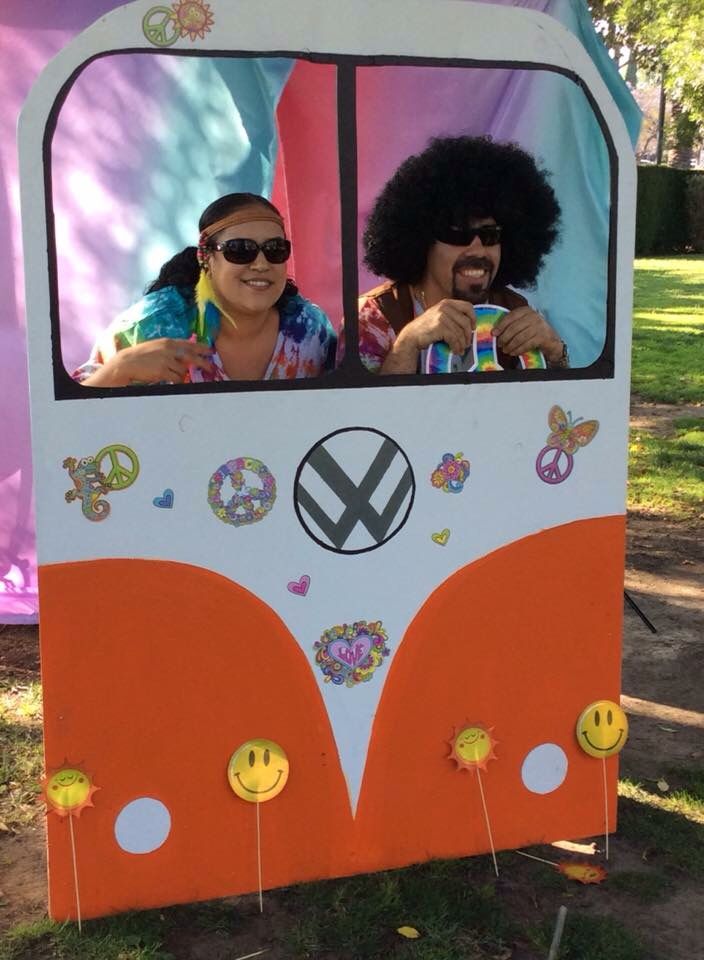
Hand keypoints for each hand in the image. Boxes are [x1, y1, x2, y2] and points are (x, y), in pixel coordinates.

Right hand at [81, 338, 213, 385]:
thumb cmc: (140, 356)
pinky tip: (170, 381)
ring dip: (180, 375)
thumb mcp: (156, 347)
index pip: (189, 344)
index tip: (209, 351)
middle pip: (192, 357)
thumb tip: (184, 357)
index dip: (201, 348)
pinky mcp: (163, 370)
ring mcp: (167, 360)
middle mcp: (169, 349)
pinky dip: (176, 381)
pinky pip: (177, 379)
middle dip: (203, 363)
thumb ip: (170, 350)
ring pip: (183, 371)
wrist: (127, 363)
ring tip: (170, 375)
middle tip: (210, 368)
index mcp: (167, 342)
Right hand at [382, 299, 475, 373]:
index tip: (473, 327)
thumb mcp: (439, 316)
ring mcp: (442, 316)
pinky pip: (454, 338)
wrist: (412, 335)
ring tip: (460, 349)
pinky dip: (456, 346)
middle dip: (468, 335)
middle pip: (466, 321)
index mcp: (446, 303)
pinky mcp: (440, 326)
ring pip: (460, 332)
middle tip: (467, 343)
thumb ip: (452, 316)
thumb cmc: (426, 328)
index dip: (473, 318)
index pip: (468, 306)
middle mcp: (445, 307)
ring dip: (462, 343)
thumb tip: (469, 324)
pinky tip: (455, 350)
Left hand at [491, 307, 562, 362]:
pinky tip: (514, 352)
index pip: (511, 316)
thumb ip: (512, 325)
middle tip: (500, 344)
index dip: (501, 325)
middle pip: (514, 328)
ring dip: (510, 345)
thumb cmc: (534, 332)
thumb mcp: (524, 324)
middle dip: (504, 338)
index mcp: (526, 310)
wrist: (552, 341)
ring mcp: (539, 326)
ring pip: (519, 337)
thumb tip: (496, 332)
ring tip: (506, 350)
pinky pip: (526, 344)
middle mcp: (533, 316)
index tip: (494, 333)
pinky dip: (518, 350)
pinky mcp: (543, 337)